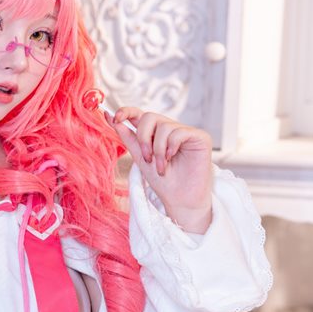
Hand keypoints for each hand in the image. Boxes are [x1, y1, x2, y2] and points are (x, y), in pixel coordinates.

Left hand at [107, 107, 213, 233]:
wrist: (180, 200)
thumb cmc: (163, 182)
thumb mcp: (140, 158)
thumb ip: (129, 139)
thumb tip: (112, 119)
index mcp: (154, 134)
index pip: (140, 114)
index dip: (126, 111)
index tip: (115, 118)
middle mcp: (169, 130)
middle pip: (149, 117)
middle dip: (143, 138)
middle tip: (147, 159)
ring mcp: (185, 132)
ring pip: (164, 126)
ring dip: (158, 150)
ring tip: (162, 167)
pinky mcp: (199, 137)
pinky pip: (179, 132)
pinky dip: (171, 147)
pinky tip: (172, 158)